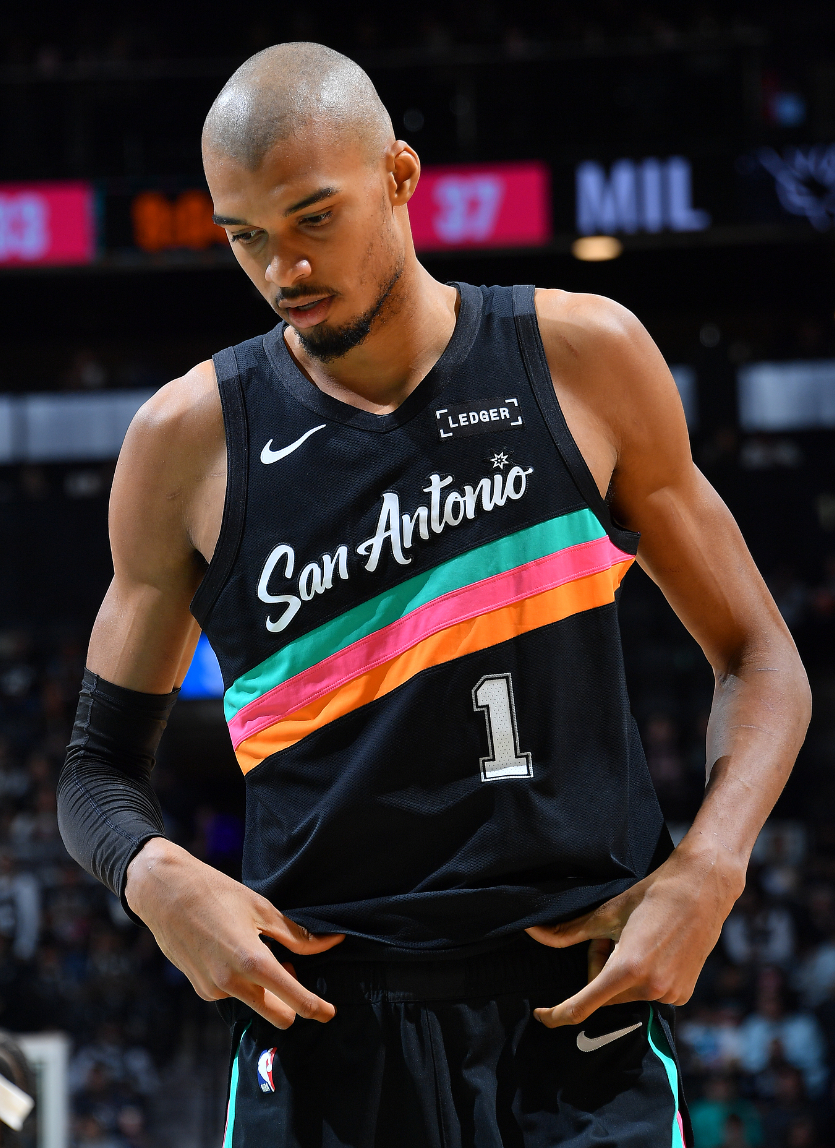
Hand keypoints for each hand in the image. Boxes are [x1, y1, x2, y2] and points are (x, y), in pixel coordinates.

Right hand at [125, 838, 343, 1028]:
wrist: (164, 894)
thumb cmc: (216, 893)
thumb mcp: (261, 908)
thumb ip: (296, 935)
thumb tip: (330, 943)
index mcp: (251, 961)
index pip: (294, 999)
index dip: (316, 1009)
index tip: (330, 1013)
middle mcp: (232, 983)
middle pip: (278, 1016)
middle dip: (291, 1002)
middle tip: (290, 965)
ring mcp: (214, 989)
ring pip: (255, 1003)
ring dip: (265, 988)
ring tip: (258, 948)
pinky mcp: (201, 989)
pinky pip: (234, 993)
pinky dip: (243, 981)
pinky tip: (235, 952)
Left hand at [525, 842, 743, 1027]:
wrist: (702, 888)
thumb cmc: (651, 895)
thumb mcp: (607, 912)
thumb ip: (568, 931)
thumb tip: (531, 931)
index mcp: (627, 969)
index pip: (583, 1006)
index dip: (557, 1014)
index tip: (540, 1015)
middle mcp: (650, 989)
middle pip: (604, 993)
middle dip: (600, 967)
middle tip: (615, 935)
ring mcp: (669, 994)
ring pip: (625, 994)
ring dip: (622, 973)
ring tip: (640, 938)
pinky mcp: (683, 995)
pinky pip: (648, 994)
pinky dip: (643, 978)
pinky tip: (656, 950)